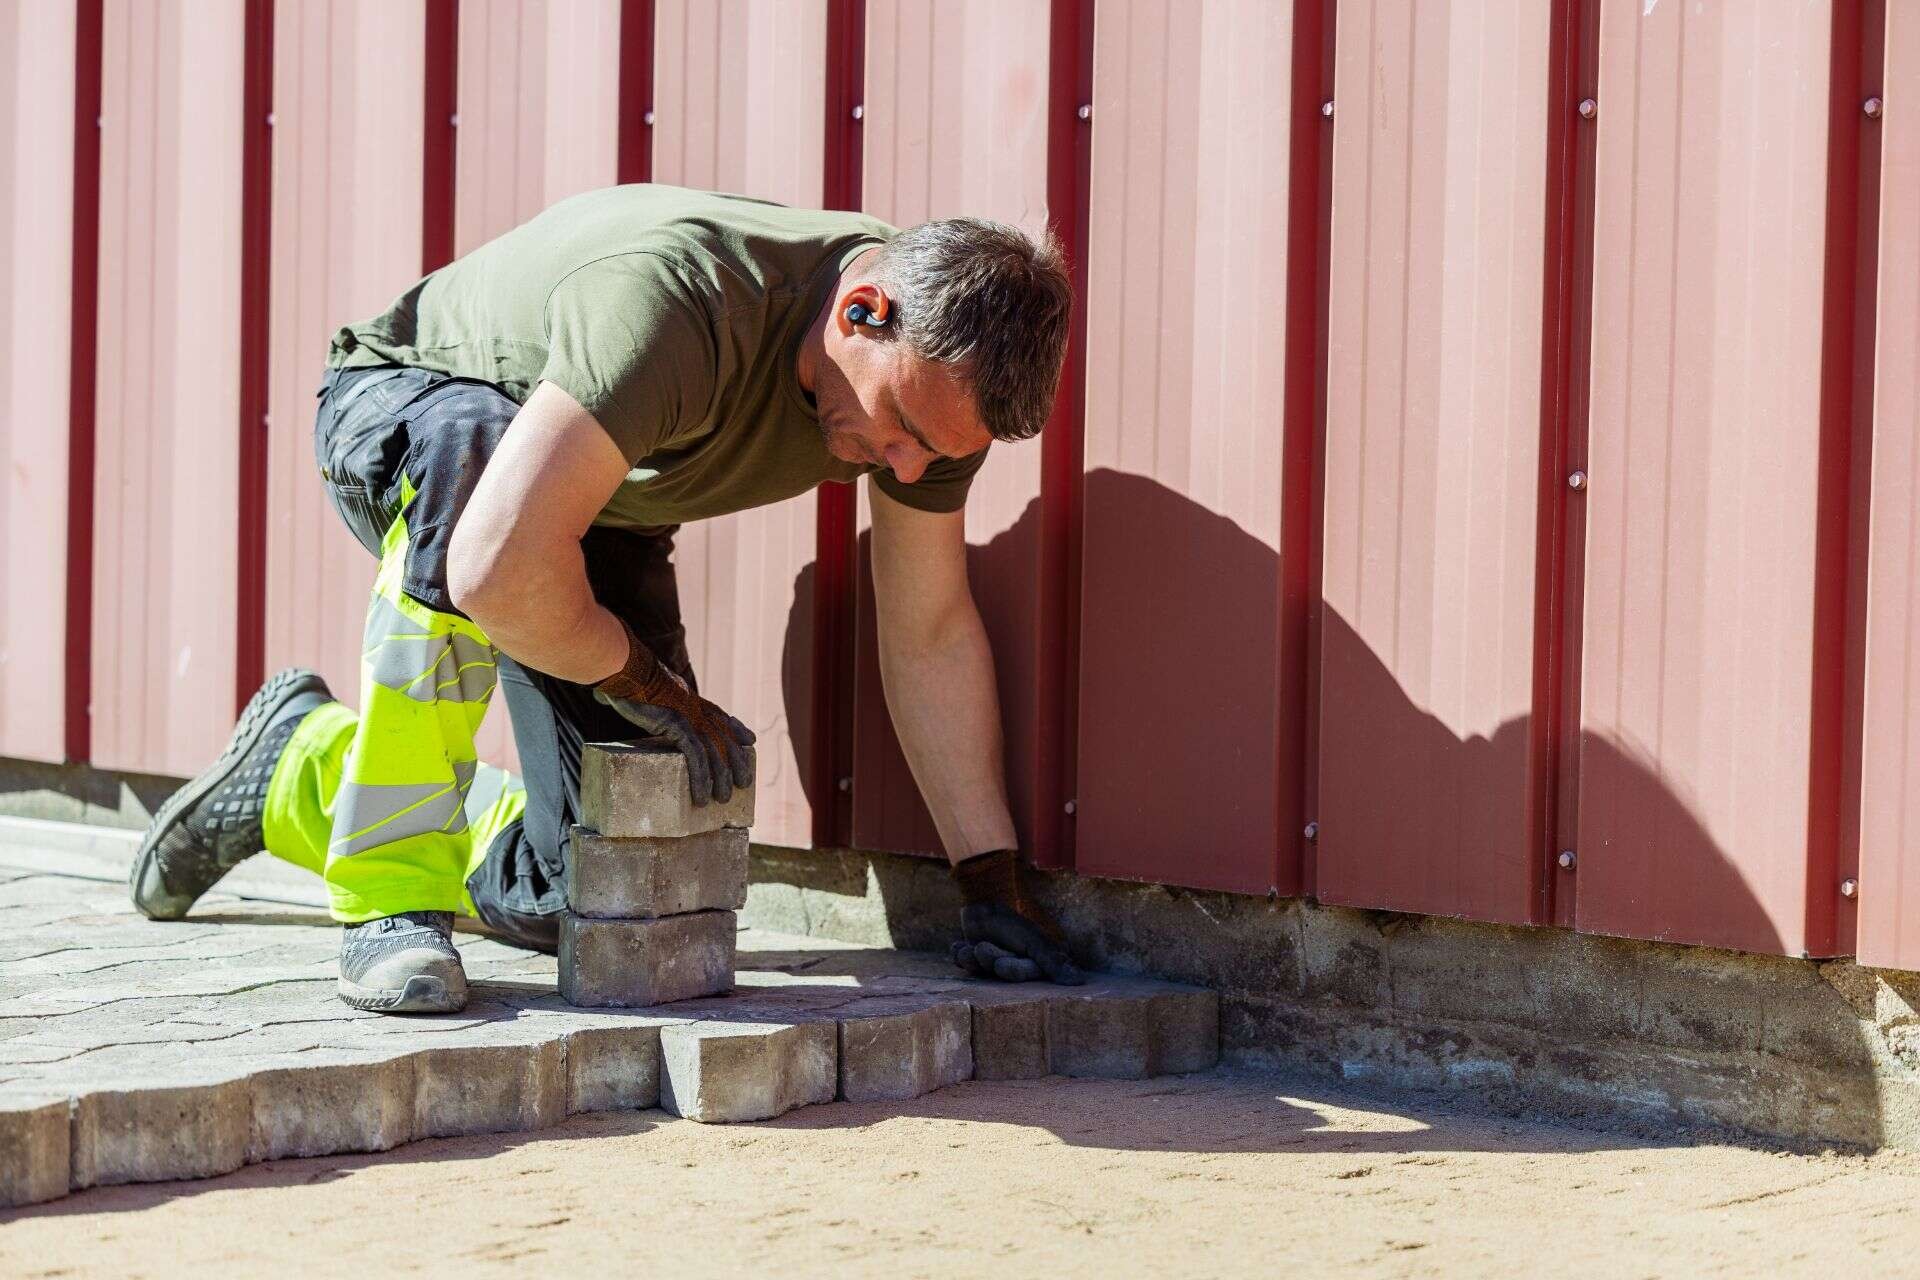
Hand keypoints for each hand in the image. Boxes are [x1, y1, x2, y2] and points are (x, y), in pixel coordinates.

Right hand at [593, 617, 754, 804]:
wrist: (623, 668)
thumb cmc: (624, 678)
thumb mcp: (638, 687)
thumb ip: (634, 696)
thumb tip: (606, 696)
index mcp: (689, 698)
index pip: (720, 714)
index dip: (736, 728)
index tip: (749, 740)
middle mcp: (695, 707)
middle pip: (724, 738)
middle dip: (737, 761)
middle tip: (744, 781)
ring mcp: (689, 716)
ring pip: (714, 753)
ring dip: (721, 779)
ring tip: (722, 799)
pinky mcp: (678, 725)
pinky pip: (696, 757)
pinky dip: (701, 778)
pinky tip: (701, 795)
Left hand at [948, 849, 1084, 984]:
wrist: (987, 890)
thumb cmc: (1015, 914)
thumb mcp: (1034, 940)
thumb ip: (1052, 962)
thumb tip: (1080, 982)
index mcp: (1034, 959)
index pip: (1024, 976)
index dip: (1011, 971)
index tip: (1000, 964)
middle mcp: (1015, 961)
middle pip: (1000, 974)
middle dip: (989, 960)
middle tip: (981, 947)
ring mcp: (994, 956)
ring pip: (980, 970)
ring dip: (971, 959)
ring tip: (970, 945)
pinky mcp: (974, 952)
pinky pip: (965, 963)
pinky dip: (960, 954)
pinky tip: (959, 944)